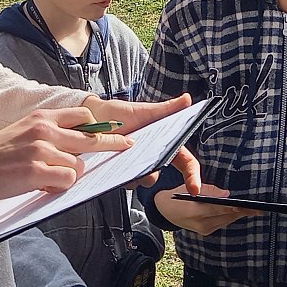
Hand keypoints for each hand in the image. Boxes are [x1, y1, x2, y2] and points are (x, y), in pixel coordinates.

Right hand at [0, 106, 127, 203]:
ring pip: (78, 165)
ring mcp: (41, 151)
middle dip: (112, 144)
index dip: (101, 126)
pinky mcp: (36, 172)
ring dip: (70, 175)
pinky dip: (61, 187)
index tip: (117, 131)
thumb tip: (76, 148)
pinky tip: (44, 187)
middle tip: (128, 146)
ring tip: (46, 179)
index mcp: (41, 117)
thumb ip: (48, 134)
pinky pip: (67, 180)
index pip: (82, 116)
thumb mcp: (23, 132)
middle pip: (91, 138)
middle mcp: (44, 130)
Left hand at [84, 93, 202, 193]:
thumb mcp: (145, 111)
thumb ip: (167, 109)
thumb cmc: (120, 114)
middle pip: (158, 176)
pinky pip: (122, 181)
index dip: (192, 176)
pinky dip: (119, 175)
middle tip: (142, 161)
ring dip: (133, 173)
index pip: (185, 163)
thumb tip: (187, 99)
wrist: (93, 118)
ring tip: (122, 156)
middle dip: (151, 173)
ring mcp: (134, 167)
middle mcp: (151, 159)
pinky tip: (112, 162)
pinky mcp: (118, 173)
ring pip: (139, 181)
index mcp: (164, 145)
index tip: (194, 187)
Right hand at [154, 183, 260, 235]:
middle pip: (227, 216)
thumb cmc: (178, 195)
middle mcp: (201, 223)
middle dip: (243, 212)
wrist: (164, 210)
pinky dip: (231, 217)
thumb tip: (227, 194)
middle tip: (260, 208)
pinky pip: (222, 223)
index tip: (249, 206)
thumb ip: (210, 191)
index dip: (237, 208)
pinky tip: (240, 212)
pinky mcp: (206, 232)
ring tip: (254, 209)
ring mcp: (204, 229)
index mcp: (195, 211)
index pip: (221, 209)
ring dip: (239, 214)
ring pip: (227, 221)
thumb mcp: (190, 188)